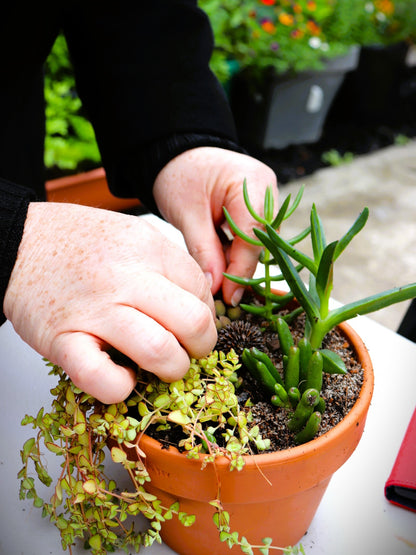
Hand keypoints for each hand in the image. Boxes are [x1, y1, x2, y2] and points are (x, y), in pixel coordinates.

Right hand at [4, 203, 216, 402]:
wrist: (18, 243)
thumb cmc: (79, 243)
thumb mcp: (132, 235)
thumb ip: (168, 263)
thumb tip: (203, 301)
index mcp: (148, 248)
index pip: (202, 292)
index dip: (207, 316)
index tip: (191, 325)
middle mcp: (126, 277)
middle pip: (194, 323)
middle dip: (201, 346)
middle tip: (188, 349)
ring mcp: (94, 310)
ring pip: (159, 352)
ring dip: (172, 370)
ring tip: (162, 366)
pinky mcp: (63, 340)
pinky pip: (102, 378)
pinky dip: (120, 388)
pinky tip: (122, 378)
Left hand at [153, 147, 277, 305]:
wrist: (176, 155)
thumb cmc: (178, 176)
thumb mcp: (187, 214)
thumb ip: (204, 250)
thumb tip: (216, 287)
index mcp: (251, 183)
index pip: (253, 237)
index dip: (242, 271)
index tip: (229, 296)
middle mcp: (267, 189)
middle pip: (261, 241)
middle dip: (241, 269)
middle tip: (223, 296)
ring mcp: (266, 197)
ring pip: (259, 242)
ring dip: (239, 262)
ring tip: (219, 281)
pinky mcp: (258, 207)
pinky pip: (253, 236)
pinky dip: (237, 252)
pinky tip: (222, 265)